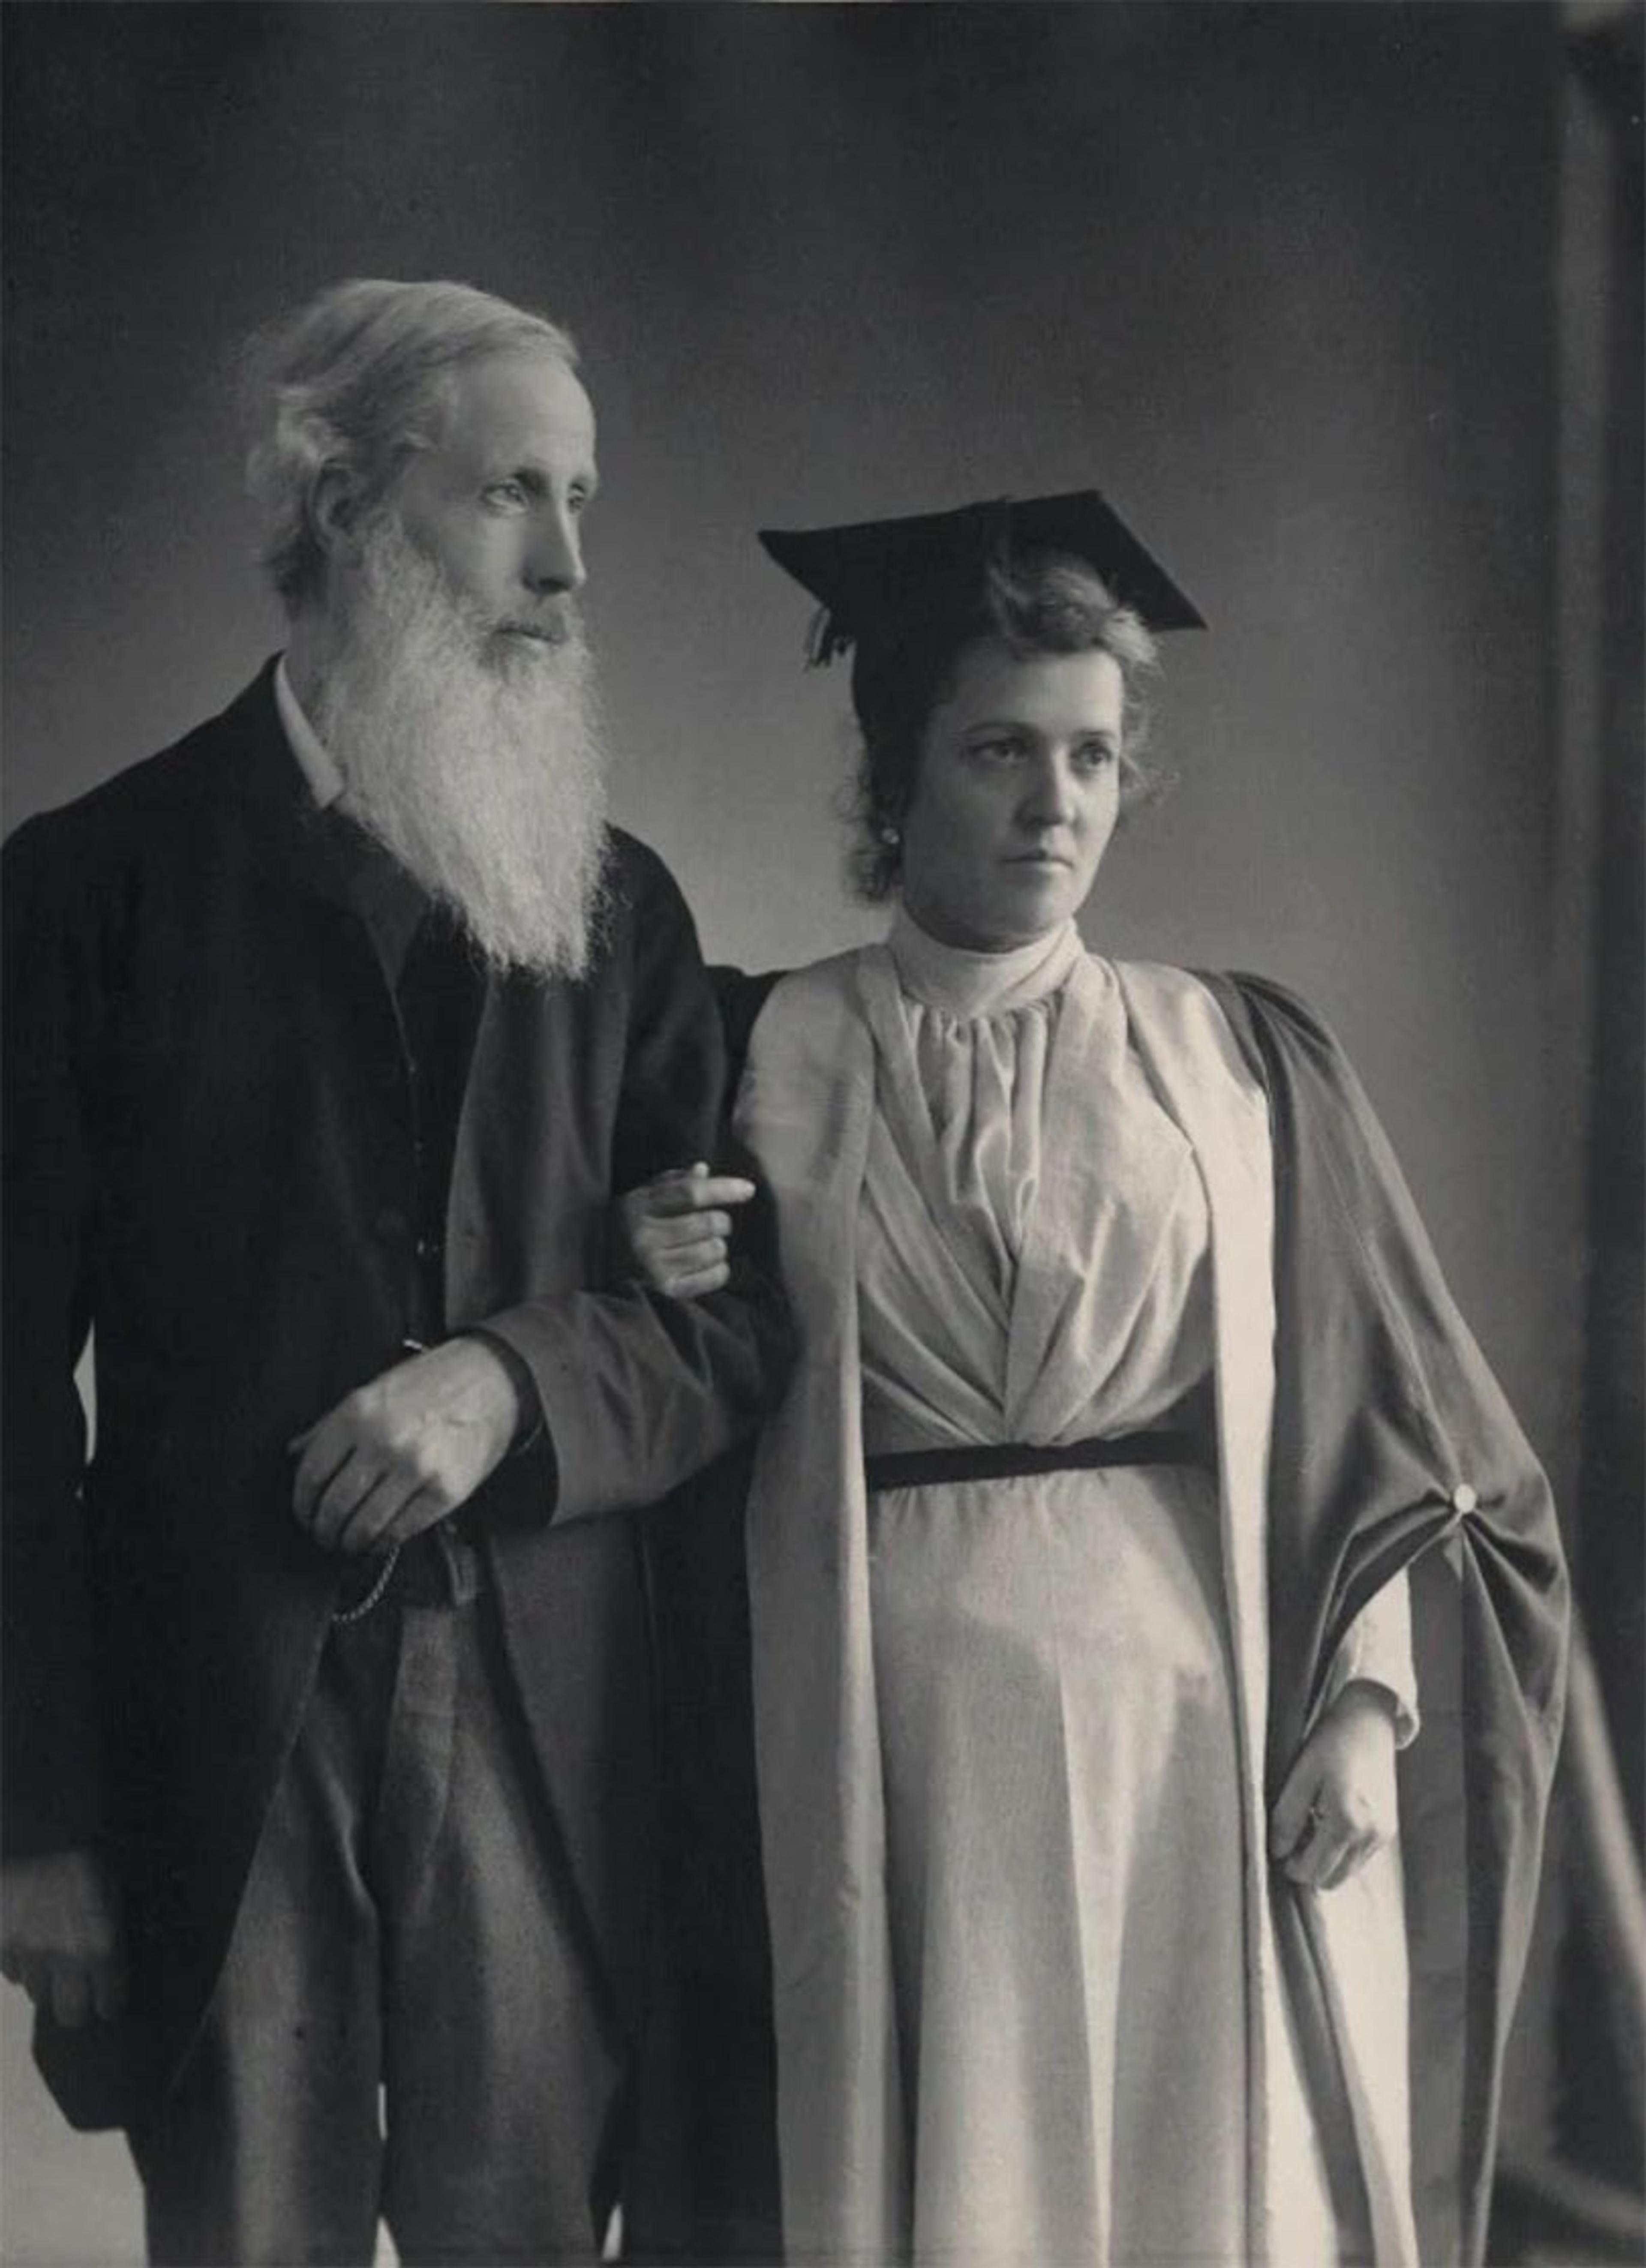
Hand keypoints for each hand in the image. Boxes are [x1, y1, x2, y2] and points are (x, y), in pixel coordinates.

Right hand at [1, 1849, 125, 2026]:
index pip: (109, 2003)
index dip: (111, 2003)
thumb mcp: (117, 1891)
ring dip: (47, 1981)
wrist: (42, 1828)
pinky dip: (21, 1963)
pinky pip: (11, 1971)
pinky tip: (30, 1941)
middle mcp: (64, 1960)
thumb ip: (117, 1932)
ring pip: (37, 1992)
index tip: (111, 2000)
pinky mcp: (0, 1945)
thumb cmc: (89, 1853)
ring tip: (54, 1956)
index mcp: (102, 1947)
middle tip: (82, 1995)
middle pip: (70, 2015)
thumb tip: (120, 1959)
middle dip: (78, 2009)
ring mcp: (28, 1955)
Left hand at [291, 1337, 521, 1554]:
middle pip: (335, 1506)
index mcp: (356, 1415)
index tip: (305, 1515)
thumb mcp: (372, 1392)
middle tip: (325, 1536)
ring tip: (348, 1543)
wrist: (491, 1380)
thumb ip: (330, 1424)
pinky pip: (402, 1530)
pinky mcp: (445, 1490)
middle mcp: (383, 1442)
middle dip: (324, 1530)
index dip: (302, 1505)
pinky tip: (378, 1540)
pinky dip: (383, 1542)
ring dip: (350, 1542)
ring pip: (365, 1525)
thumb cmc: (429, 1384)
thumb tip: (294, 1453)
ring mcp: (416, 1468)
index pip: (311, 1475)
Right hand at [615, 1161, 756, 1298]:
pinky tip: (710, 1265)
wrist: (590, 1269)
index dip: (724, 1189)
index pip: (691, 1193)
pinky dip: (719, 1269)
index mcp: (639, 1206)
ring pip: (713, 1250)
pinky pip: (711, 1278)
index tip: (748, 1189)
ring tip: (708, 1245)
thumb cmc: (624, 1228)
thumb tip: (703, 1170)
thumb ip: (671, 1183)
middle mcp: (645, 1237)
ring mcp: (653, 1267)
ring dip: (719, 1245)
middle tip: (716, 1224)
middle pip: (707, 1223)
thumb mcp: (640, 1199)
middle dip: (721, 1221)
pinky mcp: (664, 1291)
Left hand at [1269, 1682, 1398, 1891]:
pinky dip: (1342, 1850)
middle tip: (1294, 1834)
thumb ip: (1287, 1817)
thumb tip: (1277, 1851)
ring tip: (1312, 1824)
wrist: (1368, 1723)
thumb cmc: (1332, 1743)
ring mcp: (1383, 1835)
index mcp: (1347, 1822)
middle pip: (1331, 1879)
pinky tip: (1329, 1820)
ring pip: (1346, 1872)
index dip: (1290, 1864)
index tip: (1279, 1844)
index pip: (1312, 1871)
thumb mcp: (1301, 1775)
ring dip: (1326, 1859)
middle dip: (1308, 1866)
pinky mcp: (1388, 1830)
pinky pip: (1359, 1857)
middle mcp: (1371, 1835)